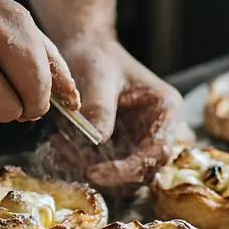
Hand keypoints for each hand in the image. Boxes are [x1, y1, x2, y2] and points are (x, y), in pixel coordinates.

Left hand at [50, 38, 192, 194]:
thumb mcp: (98, 76)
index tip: (95, 172)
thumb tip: (99, 140)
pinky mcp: (122, 149)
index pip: (157, 152)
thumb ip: (100, 107)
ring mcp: (141, 142)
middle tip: (74, 162)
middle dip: (109, 174)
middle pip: (144, 171)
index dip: (128, 169)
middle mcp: (159, 130)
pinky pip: (107, 168)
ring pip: (124, 176)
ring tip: (63, 147)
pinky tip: (62, 145)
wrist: (85, 52)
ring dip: (92, 169)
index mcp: (166, 110)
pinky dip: (83, 163)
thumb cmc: (97, 57)